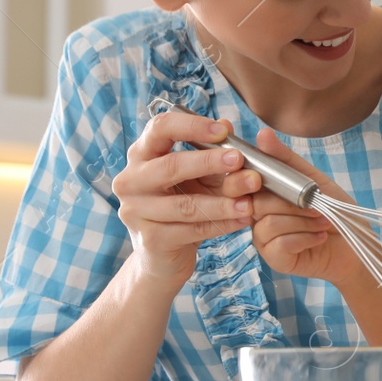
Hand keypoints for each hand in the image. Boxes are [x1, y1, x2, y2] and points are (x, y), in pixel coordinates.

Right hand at [114, 111, 260, 284]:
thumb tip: (227, 124)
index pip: (159, 128)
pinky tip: (243, 221)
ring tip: (250, 201)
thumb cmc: (182, 204)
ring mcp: (136, 211)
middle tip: (240, 160)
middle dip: (209, 162)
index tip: (222, 130)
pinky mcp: (150, 239)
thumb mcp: (200, 175)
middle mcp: (131, 180)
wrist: (163, 256)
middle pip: (170, 166)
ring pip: (185, 205)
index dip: (191, 126)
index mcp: (141, 154)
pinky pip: (192, 230)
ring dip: (222, 202)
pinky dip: (221, 225)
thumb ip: (212, 152)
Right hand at [246, 131, 366, 288]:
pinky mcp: (275, 259)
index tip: (260, 177)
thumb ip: (285, 159)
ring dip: (303, 220)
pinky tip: (320, 236)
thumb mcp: (312, 179)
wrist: (356, 244)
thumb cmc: (333, 210)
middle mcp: (257, 217)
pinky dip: (305, 237)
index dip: (242, 178)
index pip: (236, 182)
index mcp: (262, 194)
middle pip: (253, 202)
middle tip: (314, 203)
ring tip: (323, 220)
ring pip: (267, 223)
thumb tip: (263, 134)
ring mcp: (264, 240)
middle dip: (289, 201)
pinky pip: (279, 244)